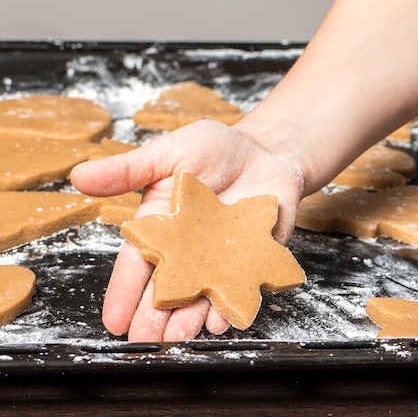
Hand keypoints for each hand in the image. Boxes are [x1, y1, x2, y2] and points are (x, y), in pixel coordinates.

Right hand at [70, 120, 304, 341]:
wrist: (267, 150)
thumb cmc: (216, 149)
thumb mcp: (169, 153)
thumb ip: (129, 169)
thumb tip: (78, 175)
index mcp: (162, 227)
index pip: (138, 264)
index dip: (124, 292)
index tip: (114, 321)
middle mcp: (190, 250)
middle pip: (168, 288)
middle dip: (154, 316)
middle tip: (144, 341)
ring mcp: (222, 258)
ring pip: (202, 295)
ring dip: (190, 318)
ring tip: (178, 338)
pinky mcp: (255, 259)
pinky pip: (243, 286)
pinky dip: (233, 303)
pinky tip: (222, 320)